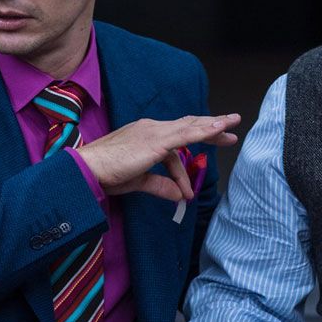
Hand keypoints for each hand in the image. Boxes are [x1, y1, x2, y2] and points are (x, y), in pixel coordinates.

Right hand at [76, 114, 239, 200]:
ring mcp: (155, 132)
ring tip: (233, 124)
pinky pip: (186, 134)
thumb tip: (179, 196)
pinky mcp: (157, 141)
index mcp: (147, 135)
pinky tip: (219, 129)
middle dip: (210, 128)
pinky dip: (204, 131)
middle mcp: (152, 128)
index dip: (195, 141)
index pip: (177, 137)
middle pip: (188, 125)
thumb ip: (160, 186)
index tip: (211, 144)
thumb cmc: (106, 174)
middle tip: (230, 130)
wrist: (88, 169)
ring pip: (191, 126)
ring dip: (213, 126)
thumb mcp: (138, 181)